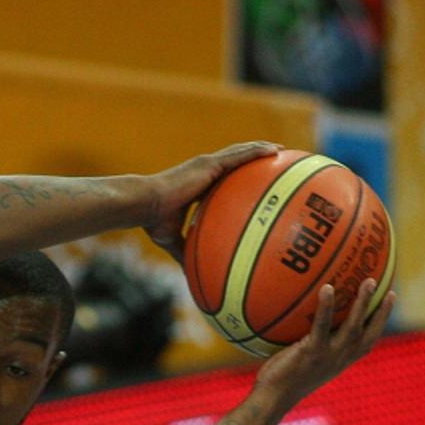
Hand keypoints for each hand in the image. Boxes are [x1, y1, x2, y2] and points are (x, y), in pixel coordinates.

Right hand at [142, 141, 279, 262]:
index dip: (236, 174)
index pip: (221, 176)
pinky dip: (256, 152)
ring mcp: (205, 164)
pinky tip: (274, 150)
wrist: (144, 204)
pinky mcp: (208, 164)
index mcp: (195, 184)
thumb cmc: (153, 221)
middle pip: (233, 159)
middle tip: (275, 157)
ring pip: (239, 153)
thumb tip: (190, 276)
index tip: (252, 177)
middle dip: (253, 156)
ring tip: (280, 149)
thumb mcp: (171, 239)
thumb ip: (184, 252)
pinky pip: (239, 156)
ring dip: (259, 148)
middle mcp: (202, 170)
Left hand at [254, 277, 393, 411]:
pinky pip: (322, 325)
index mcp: (341, 361)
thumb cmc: (281, 379)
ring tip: (367, 280)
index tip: (387, 301)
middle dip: (382, 310)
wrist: (273, 398)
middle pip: (369, 332)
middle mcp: (341, 358)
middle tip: (386, 287)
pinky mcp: (312, 352)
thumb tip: (296, 321)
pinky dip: (327, 307)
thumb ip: (308, 345)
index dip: (379, 322)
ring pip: (354, 326)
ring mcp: (328, 355)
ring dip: (363, 302)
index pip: (368, 341)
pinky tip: (327, 288)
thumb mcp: (302, 362)